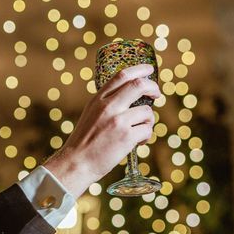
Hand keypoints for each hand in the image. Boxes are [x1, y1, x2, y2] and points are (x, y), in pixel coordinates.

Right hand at [44, 64, 160, 197]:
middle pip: (139, 85)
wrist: (76, 163)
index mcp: (98, 99)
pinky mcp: (126, 136)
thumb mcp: (90, 115)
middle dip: (153, 87)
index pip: (121, 76)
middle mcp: (108, 106)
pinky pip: (147, 130)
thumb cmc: (83, 144)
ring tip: (140, 132)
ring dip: (149, 122)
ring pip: (147, 111)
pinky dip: (146, 137)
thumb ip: (105, 105)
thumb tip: (128, 101)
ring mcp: (118, 120)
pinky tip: (138, 143)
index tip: (149, 70)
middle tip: (157, 94)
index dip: (139, 70)